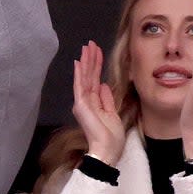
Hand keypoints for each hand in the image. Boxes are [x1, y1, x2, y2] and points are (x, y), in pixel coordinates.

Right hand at [72, 41, 124, 165]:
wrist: (107, 150)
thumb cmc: (112, 137)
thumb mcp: (112, 114)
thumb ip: (107, 99)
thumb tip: (102, 84)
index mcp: (94, 104)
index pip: (95, 80)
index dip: (96, 66)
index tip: (98, 52)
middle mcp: (86, 101)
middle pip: (89, 76)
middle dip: (91, 59)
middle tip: (91, 43)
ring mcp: (82, 102)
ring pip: (84, 77)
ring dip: (86, 61)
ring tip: (87, 47)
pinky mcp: (81, 105)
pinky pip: (80, 86)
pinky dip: (79, 73)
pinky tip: (79, 62)